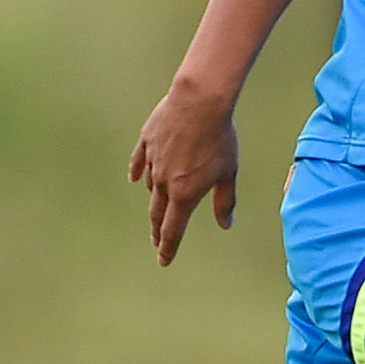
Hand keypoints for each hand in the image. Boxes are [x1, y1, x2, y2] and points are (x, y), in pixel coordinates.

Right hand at [128, 78, 239, 266]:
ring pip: (150, 186)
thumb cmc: (219, 137)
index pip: (173, 229)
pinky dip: (138, 173)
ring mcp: (152, 161)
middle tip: (158, 242)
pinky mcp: (147, 141)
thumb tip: (225, 224)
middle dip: (158, 230)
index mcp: (184, 194)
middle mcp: (163, 182)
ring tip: (159, 207)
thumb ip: (224, 201)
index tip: (163, 260)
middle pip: (158, 213)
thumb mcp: (228, 172)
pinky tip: (136, 179)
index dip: (168, 247)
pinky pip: (139, 162)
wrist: (199, 102)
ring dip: (155, 199)